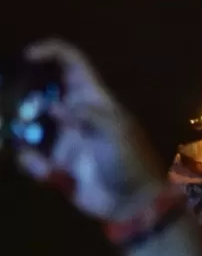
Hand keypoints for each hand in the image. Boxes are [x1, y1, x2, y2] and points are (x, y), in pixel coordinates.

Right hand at [17, 40, 164, 223]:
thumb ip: (88, 115)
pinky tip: (41, 169)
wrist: (132, 202)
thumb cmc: (129, 161)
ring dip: (23, 130)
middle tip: (16, 107)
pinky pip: (34, 159)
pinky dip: (32, 162)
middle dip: (28, 95)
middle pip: (47, 92)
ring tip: (19, 136)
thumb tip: (57, 105)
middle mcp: (76, 115)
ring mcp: (66, 139)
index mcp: (94, 99)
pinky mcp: (58, 165)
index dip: (53, 53)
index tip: (28, 55)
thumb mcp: (115, 132)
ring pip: (34, 125)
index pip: (73, 65)